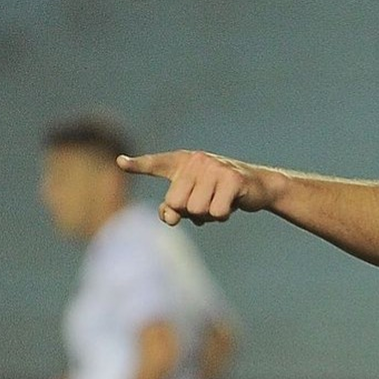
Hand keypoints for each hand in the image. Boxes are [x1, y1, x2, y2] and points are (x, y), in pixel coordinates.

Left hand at [116, 150, 282, 225]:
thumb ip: (172, 209)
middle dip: (190, 211)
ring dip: (209, 215)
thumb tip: (168, 217)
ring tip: (219, 203)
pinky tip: (231, 205)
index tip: (120, 163)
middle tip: (206, 203)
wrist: (258, 187)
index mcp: (183, 162)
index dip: (138, 165)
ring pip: (196, 210)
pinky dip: (223, 216)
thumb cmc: (219, 193)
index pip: (157, 164)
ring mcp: (215, 168)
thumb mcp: (193, 199)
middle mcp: (196, 161)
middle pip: (176, 203)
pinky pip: (216, 212)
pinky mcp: (233, 180)